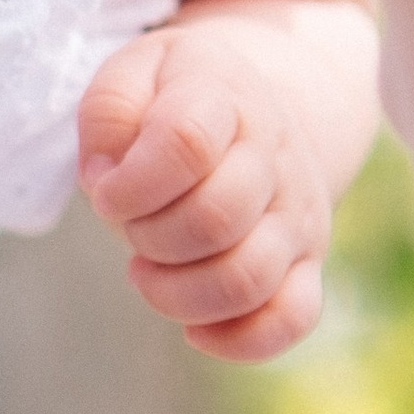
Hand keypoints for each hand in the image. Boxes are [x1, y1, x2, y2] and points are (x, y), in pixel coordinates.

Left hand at [77, 16, 333, 361]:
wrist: (257, 112)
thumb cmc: (176, 99)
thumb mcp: (134, 73)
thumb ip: (109, 110)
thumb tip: (107, 179)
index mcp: (225, 99)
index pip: (185, 143)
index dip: (130, 184)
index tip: (105, 193)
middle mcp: (273, 157)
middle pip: (213, 220)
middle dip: (146, 238)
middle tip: (129, 228)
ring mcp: (297, 215)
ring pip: (246, 279)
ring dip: (175, 293)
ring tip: (147, 272)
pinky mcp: (308, 263)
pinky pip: (291, 319)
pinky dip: (237, 340)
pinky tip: (196, 331)